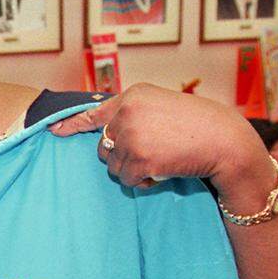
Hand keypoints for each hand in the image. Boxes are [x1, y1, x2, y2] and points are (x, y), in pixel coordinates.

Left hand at [48, 83, 271, 203]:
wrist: (224, 140)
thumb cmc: (199, 126)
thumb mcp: (162, 107)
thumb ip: (134, 115)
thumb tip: (107, 136)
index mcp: (133, 96)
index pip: (94, 112)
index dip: (72, 124)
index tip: (53, 130)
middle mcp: (127, 113)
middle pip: (104, 147)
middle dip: (122, 156)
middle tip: (151, 153)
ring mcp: (132, 136)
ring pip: (114, 167)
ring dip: (134, 170)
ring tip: (161, 159)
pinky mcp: (140, 159)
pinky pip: (128, 180)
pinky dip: (144, 182)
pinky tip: (163, 171)